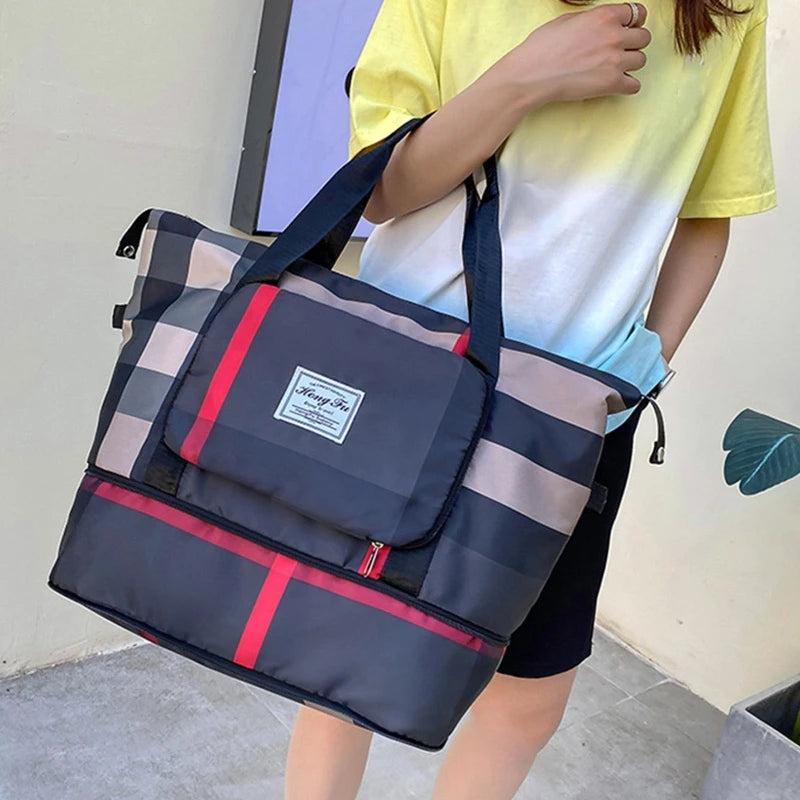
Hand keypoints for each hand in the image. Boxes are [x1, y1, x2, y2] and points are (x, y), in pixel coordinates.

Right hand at [499, 3, 650, 106]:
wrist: (531, 75)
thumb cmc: (542, 48)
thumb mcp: (568, 20)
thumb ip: (592, 20)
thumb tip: (602, 24)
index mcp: (604, 16)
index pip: (638, 13)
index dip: (634, 22)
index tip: (629, 29)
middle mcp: (614, 36)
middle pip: (644, 38)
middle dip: (633, 43)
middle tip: (620, 51)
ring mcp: (615, 61)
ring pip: (641, 60)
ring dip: (630, 64)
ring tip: (613, 69)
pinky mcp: (611, 84)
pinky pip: (634, 86)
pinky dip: (627, 86)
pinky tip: (615, 84)